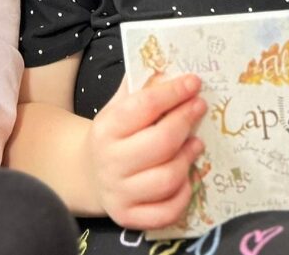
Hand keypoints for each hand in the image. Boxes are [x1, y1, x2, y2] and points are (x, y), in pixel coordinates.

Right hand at [86, 74, 207, 228]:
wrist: (88, 173)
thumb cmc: (115, 135)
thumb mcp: (120, 106)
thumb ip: (143, 88)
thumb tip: (173, 71)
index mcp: (106, 129)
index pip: (144, 106)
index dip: (173, 92)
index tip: (194, 82)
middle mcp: (110, 162)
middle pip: (162, 142)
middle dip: (186, 121)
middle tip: (200, 108)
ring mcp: (119, 193)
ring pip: (168, 178)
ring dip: (188, 158)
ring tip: (196, 144)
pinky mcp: (129, 217)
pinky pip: (167, 211)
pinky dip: (184, 194)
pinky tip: (187, 178)